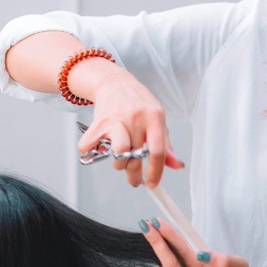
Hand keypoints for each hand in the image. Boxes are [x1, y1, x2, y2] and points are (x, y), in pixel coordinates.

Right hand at [78, 73, 183, 187]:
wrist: (115, 82)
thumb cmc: (138, 103)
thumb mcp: (157, 119)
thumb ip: (166, 144)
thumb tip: (175, 165)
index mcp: (155, 117)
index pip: (157, 151)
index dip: (155, 172)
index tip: (152, 184)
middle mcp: (136, 118)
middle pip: (136, 157)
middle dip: (135, 175)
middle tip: (135, 180)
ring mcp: (117, 119)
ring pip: (119, 154)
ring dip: (119, 164)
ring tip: (121, 160)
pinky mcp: (99, 121)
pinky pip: (90, 145)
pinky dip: (92, 152)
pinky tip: (100, 149)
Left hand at [140, 217, 266, 266]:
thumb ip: (225, 261)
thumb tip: (201, 254)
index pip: (188, 259)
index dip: (172, 239)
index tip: (159, 223)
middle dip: (157, 243)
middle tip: (146, 225)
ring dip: (159, 250)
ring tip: (151, 231)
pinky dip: (166, 260)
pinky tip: (162, 246)